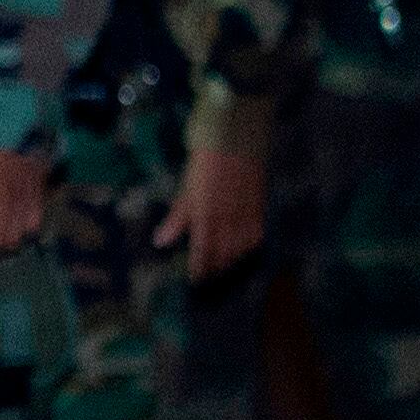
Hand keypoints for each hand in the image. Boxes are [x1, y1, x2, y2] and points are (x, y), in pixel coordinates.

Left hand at [154, 141, 269, 277]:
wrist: (234, 137)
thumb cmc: (204, 163)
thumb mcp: (187, 190)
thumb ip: (177, 219)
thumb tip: (160, 242)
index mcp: (207, 215)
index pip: (204, 252)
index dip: (200, 269)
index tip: (195, 281)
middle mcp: (228, 219)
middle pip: (224, 254)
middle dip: (216, 268)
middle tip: (208, 278)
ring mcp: (246, 213)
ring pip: (241, 248)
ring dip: (232, 261)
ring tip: (222, 267)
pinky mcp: (259, 206)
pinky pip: (256, 235)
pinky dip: (248, 247)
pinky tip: (242, 249)